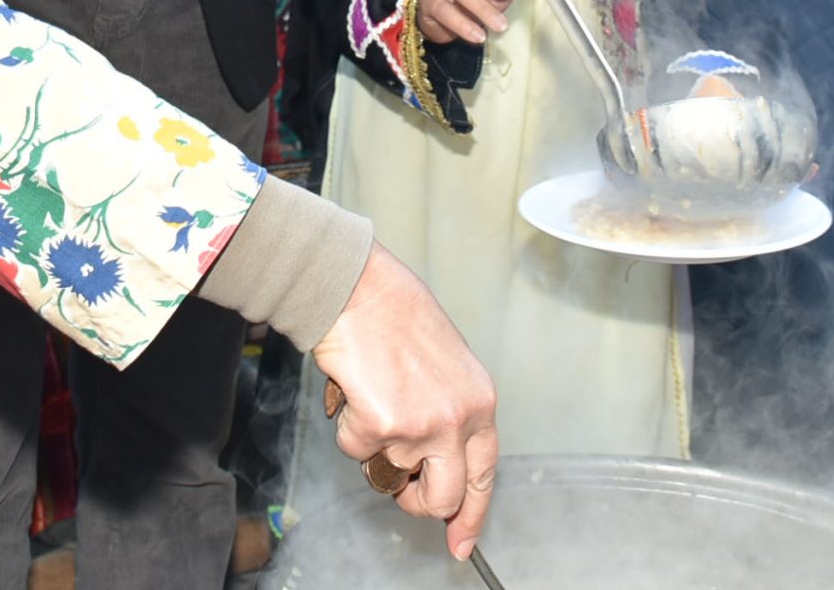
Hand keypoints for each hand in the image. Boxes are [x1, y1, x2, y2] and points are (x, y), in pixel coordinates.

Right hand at [313, 243, 498, 560]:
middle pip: (444, 498)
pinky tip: (355, 393)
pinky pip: (356, 452)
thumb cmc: (396, 316)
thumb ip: (450, 415)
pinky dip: (349, 429)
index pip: (484, 477)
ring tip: (372, 402)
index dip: (471, 516)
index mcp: (481, 403)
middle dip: (415, 501)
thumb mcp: (447, 368)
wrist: (360, 290)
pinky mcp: (384, 426)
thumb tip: (435, 464)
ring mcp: (423, 426)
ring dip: (374, 449)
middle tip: (398, 486)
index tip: (460, 542)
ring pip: (390, 475)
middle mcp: (460, 420)